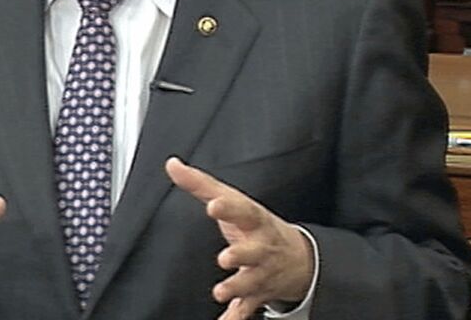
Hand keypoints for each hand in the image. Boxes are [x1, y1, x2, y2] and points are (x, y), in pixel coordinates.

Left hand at [166, 157, 314, 319]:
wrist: (298, 257)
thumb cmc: (256, 225)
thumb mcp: (234, 201)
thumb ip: (200, 184)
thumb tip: (172, 165)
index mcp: (254, 221)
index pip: (243, 210)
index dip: (229, 207)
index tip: (213, 204)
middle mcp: (261, 247)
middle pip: (254, 251)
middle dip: (241, 254)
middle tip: (225, 257)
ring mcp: (261, 272)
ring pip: (251, 282)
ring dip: (237, 288)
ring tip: (221, 292)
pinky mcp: (257, 294)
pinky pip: (246, 309)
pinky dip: (235, 318)